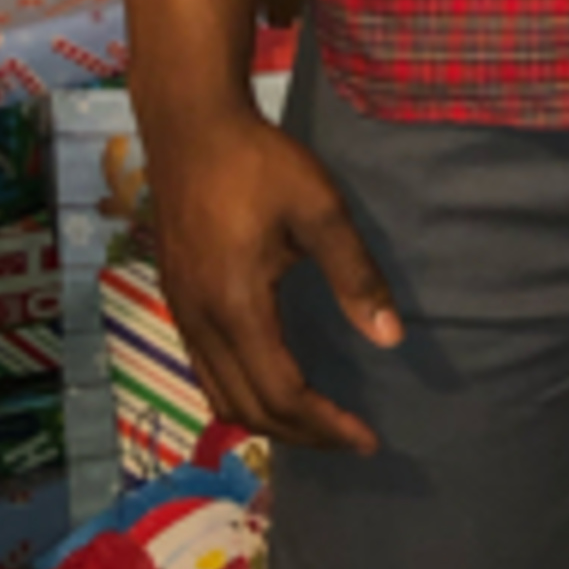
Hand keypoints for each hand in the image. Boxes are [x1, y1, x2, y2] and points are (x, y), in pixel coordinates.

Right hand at [147, 103, 400, 453]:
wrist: (192, 129)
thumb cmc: (260, 164)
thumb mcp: (321, 210)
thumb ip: (355, 275)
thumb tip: (390, 338)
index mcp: (237, 308)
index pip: (281, 394)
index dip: (326, 425)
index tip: (367, 438)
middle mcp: (202, 324)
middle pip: (248, 409)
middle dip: (302, 433)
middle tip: (351, 437)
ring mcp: (183, 314)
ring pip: (221, 396)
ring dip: (269, 419)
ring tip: (318, 421)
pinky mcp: (179, 300)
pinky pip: (207, 372)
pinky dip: (242, 395)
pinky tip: (273, 384)